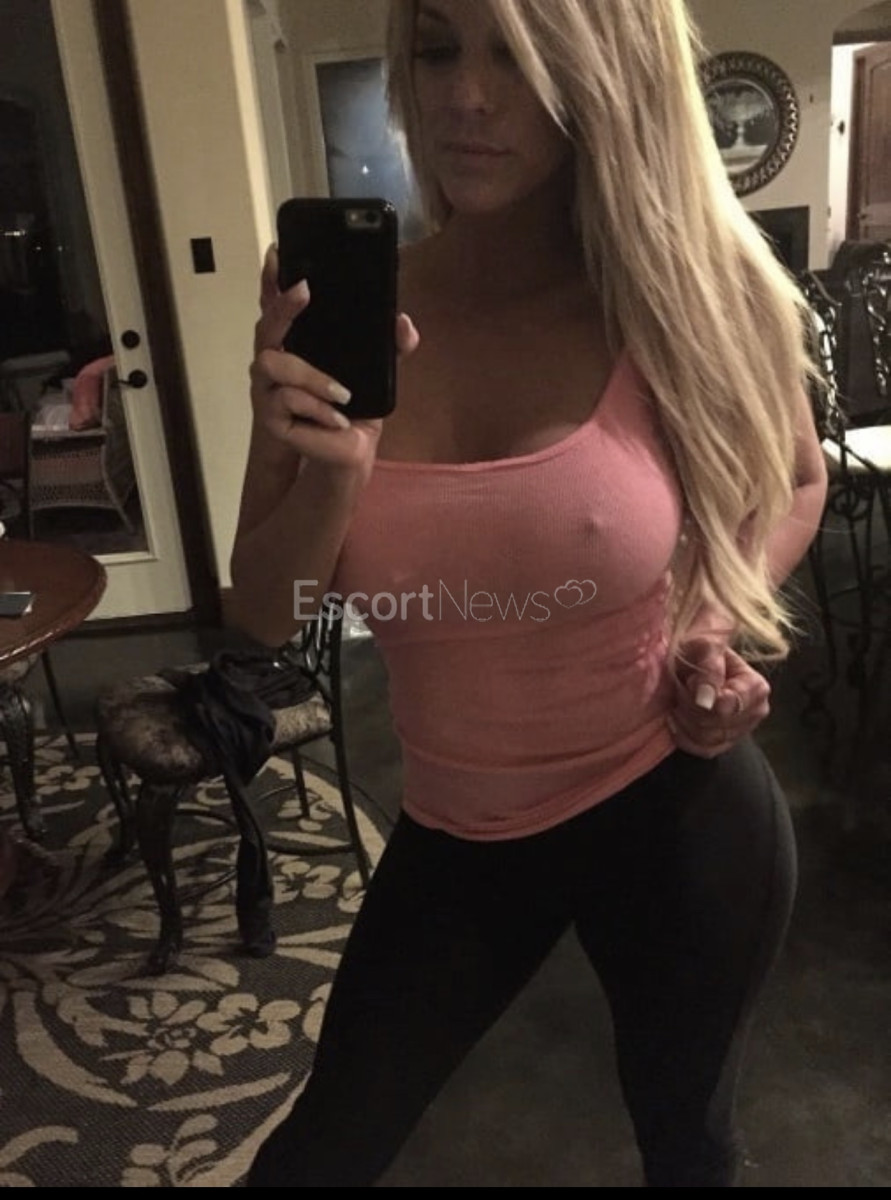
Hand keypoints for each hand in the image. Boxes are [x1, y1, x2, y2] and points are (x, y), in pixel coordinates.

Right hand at [250, 246, 419, 471]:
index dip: (272, 279)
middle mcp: (275, 360)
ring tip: (342, 394)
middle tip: (304, 291)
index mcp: (296, 344)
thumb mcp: (375, 373)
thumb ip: (390, 346)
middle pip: (265, 324)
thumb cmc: (353, 407)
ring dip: (311, 376)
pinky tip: (338, 417)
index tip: (277, 251)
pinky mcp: (270, 417)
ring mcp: (267, 388)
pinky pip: (286, 400)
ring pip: (273, 362)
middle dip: (283, 304)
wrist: (347, 452)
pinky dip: (318, 408)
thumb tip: (404, 322)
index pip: (277, 305)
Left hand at [666, 636, 770, 757]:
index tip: (689, 682)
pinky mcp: (727, 742)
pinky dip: (684, 737)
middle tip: (681, 688)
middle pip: (717, 725)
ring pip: (708, 739)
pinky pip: (704, 750)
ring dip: (685, 721)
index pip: (728, 707)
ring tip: (679, 700)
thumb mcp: (704, 647)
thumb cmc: (700, 650)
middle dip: (690, 708)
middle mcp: (756, 711)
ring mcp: (743, 730)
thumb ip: (709, 669)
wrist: (695, 661)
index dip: (701, 700)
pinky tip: (676, 719)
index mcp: (756, 687)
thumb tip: (707, 699)